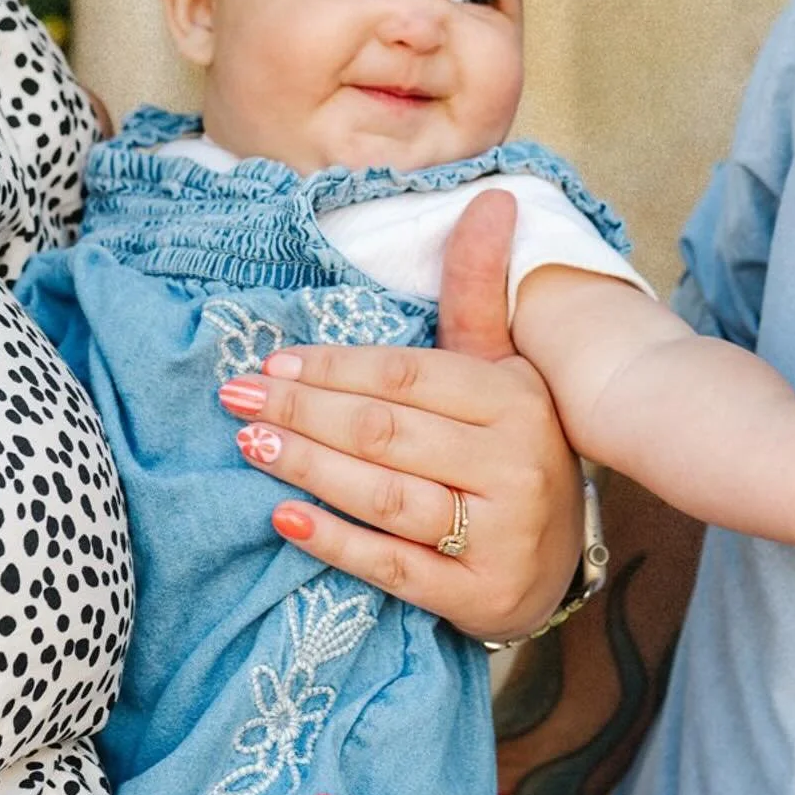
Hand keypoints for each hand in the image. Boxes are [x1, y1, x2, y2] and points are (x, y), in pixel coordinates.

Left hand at [218, 188, 583, 638]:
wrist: (558, 556)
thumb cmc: (513, 443)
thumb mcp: (503, 364)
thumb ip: (476, 289)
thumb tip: (492, 198)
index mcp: (513, 399)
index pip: (406, 376)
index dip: (333, 368)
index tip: (272, 362)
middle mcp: (512, 465)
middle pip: (385, 432)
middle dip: (302, 412)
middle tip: (236, 398)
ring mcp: (497, 536)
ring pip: (383, 495)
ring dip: (307, 467)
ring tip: (249, 445)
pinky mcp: (476, 596)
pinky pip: (392, 566)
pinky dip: (333, 541)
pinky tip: (283, 517)